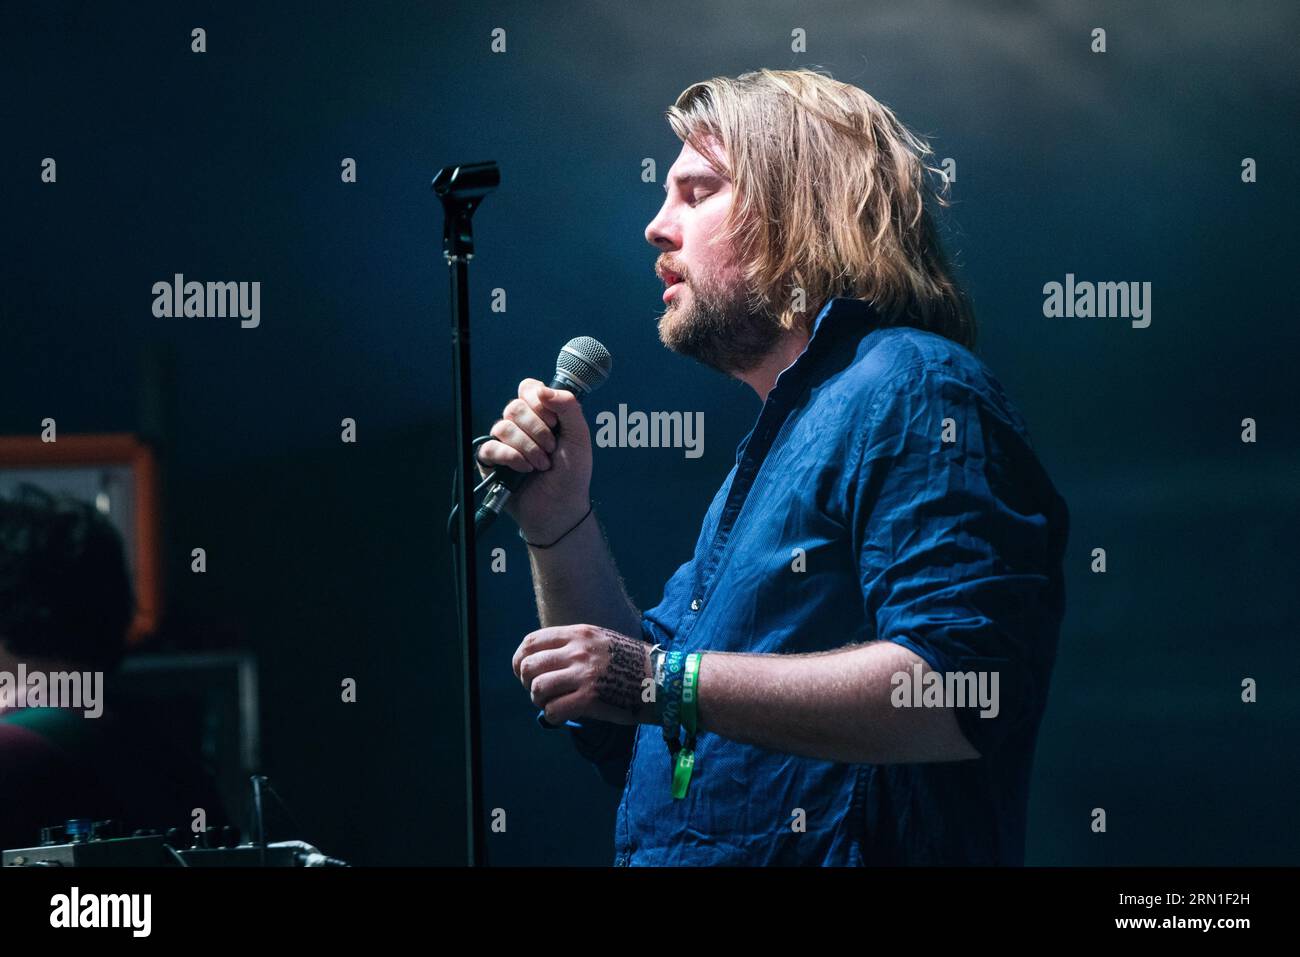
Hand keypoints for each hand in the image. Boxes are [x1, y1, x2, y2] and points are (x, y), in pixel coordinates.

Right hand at [476, 378, 592, 540]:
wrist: (561, 508)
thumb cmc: (572, 475)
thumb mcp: (579, 437)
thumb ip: (569, 407)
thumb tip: (544, 390)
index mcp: (542, 415)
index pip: (529, 389)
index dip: (539, 402)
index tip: (554, 422)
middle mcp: (521, 426)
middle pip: (515, 407)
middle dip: (537, 430)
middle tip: (551, 449)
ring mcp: (505, 443)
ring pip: (503, 426)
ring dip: (527, 448)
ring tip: (541, 465)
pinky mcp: (492, 461)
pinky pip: (491, 447)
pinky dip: (510, 457)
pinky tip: (524, 469)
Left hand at [512, 624, 655, 725]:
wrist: (664, 680)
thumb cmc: (633, 665)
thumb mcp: (603, 641)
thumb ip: (575, 646)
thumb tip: (545, 662)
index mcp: (580, 633)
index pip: (532, 641)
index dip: (521, 660)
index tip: (524, 673)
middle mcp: (579, 650)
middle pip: (529, 665)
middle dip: (527, 682)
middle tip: (540, 692)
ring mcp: (584, 674)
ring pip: (537, 688)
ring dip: (539, 700)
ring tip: (552, 704)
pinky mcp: (590, 698)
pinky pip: (553, 710)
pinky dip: (552, 716)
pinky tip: (562, 716)